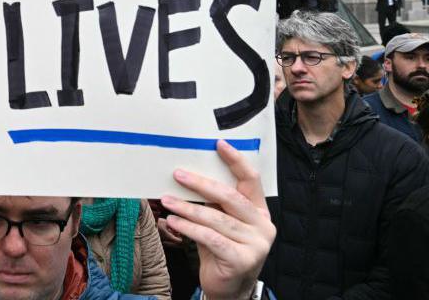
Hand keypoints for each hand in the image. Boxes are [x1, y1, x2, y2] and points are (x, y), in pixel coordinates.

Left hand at [161, 140, 274, 299]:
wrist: (230, 288)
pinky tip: (174, 221)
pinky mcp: (242, 260)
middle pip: (230, 196)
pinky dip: (189, 228)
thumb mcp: (221, 222)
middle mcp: (263, 225)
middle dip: (201, 183)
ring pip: (216, 218)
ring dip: (187, 207)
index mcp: (260, 210)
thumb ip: (215, 203)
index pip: (251, 179)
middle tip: (178, 174)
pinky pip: (210, 238)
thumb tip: (187, 176)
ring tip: (167, 200)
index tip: (218, 144)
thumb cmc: (222, 250)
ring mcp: (256, 244)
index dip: (235, 160)